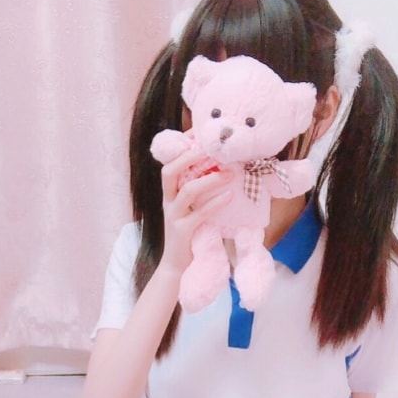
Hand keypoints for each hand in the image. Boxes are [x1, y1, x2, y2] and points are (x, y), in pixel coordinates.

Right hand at [160, 147, 232, 277]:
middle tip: (212, 149)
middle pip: (170, 171)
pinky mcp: (182, 231)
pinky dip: (215, 203)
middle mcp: (167, 201)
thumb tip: (221, 168)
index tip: (198, 132)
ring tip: (230, 173)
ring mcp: (173, 216)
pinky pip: (199, 213)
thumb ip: (198, 189)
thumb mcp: (190, 207)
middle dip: (190, 157)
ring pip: (188, 191)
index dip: (182, 146)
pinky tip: (229, 196)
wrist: (176, 265)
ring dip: (210, 179)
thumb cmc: (188, 233)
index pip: (171, 162)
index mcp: (169, 193)